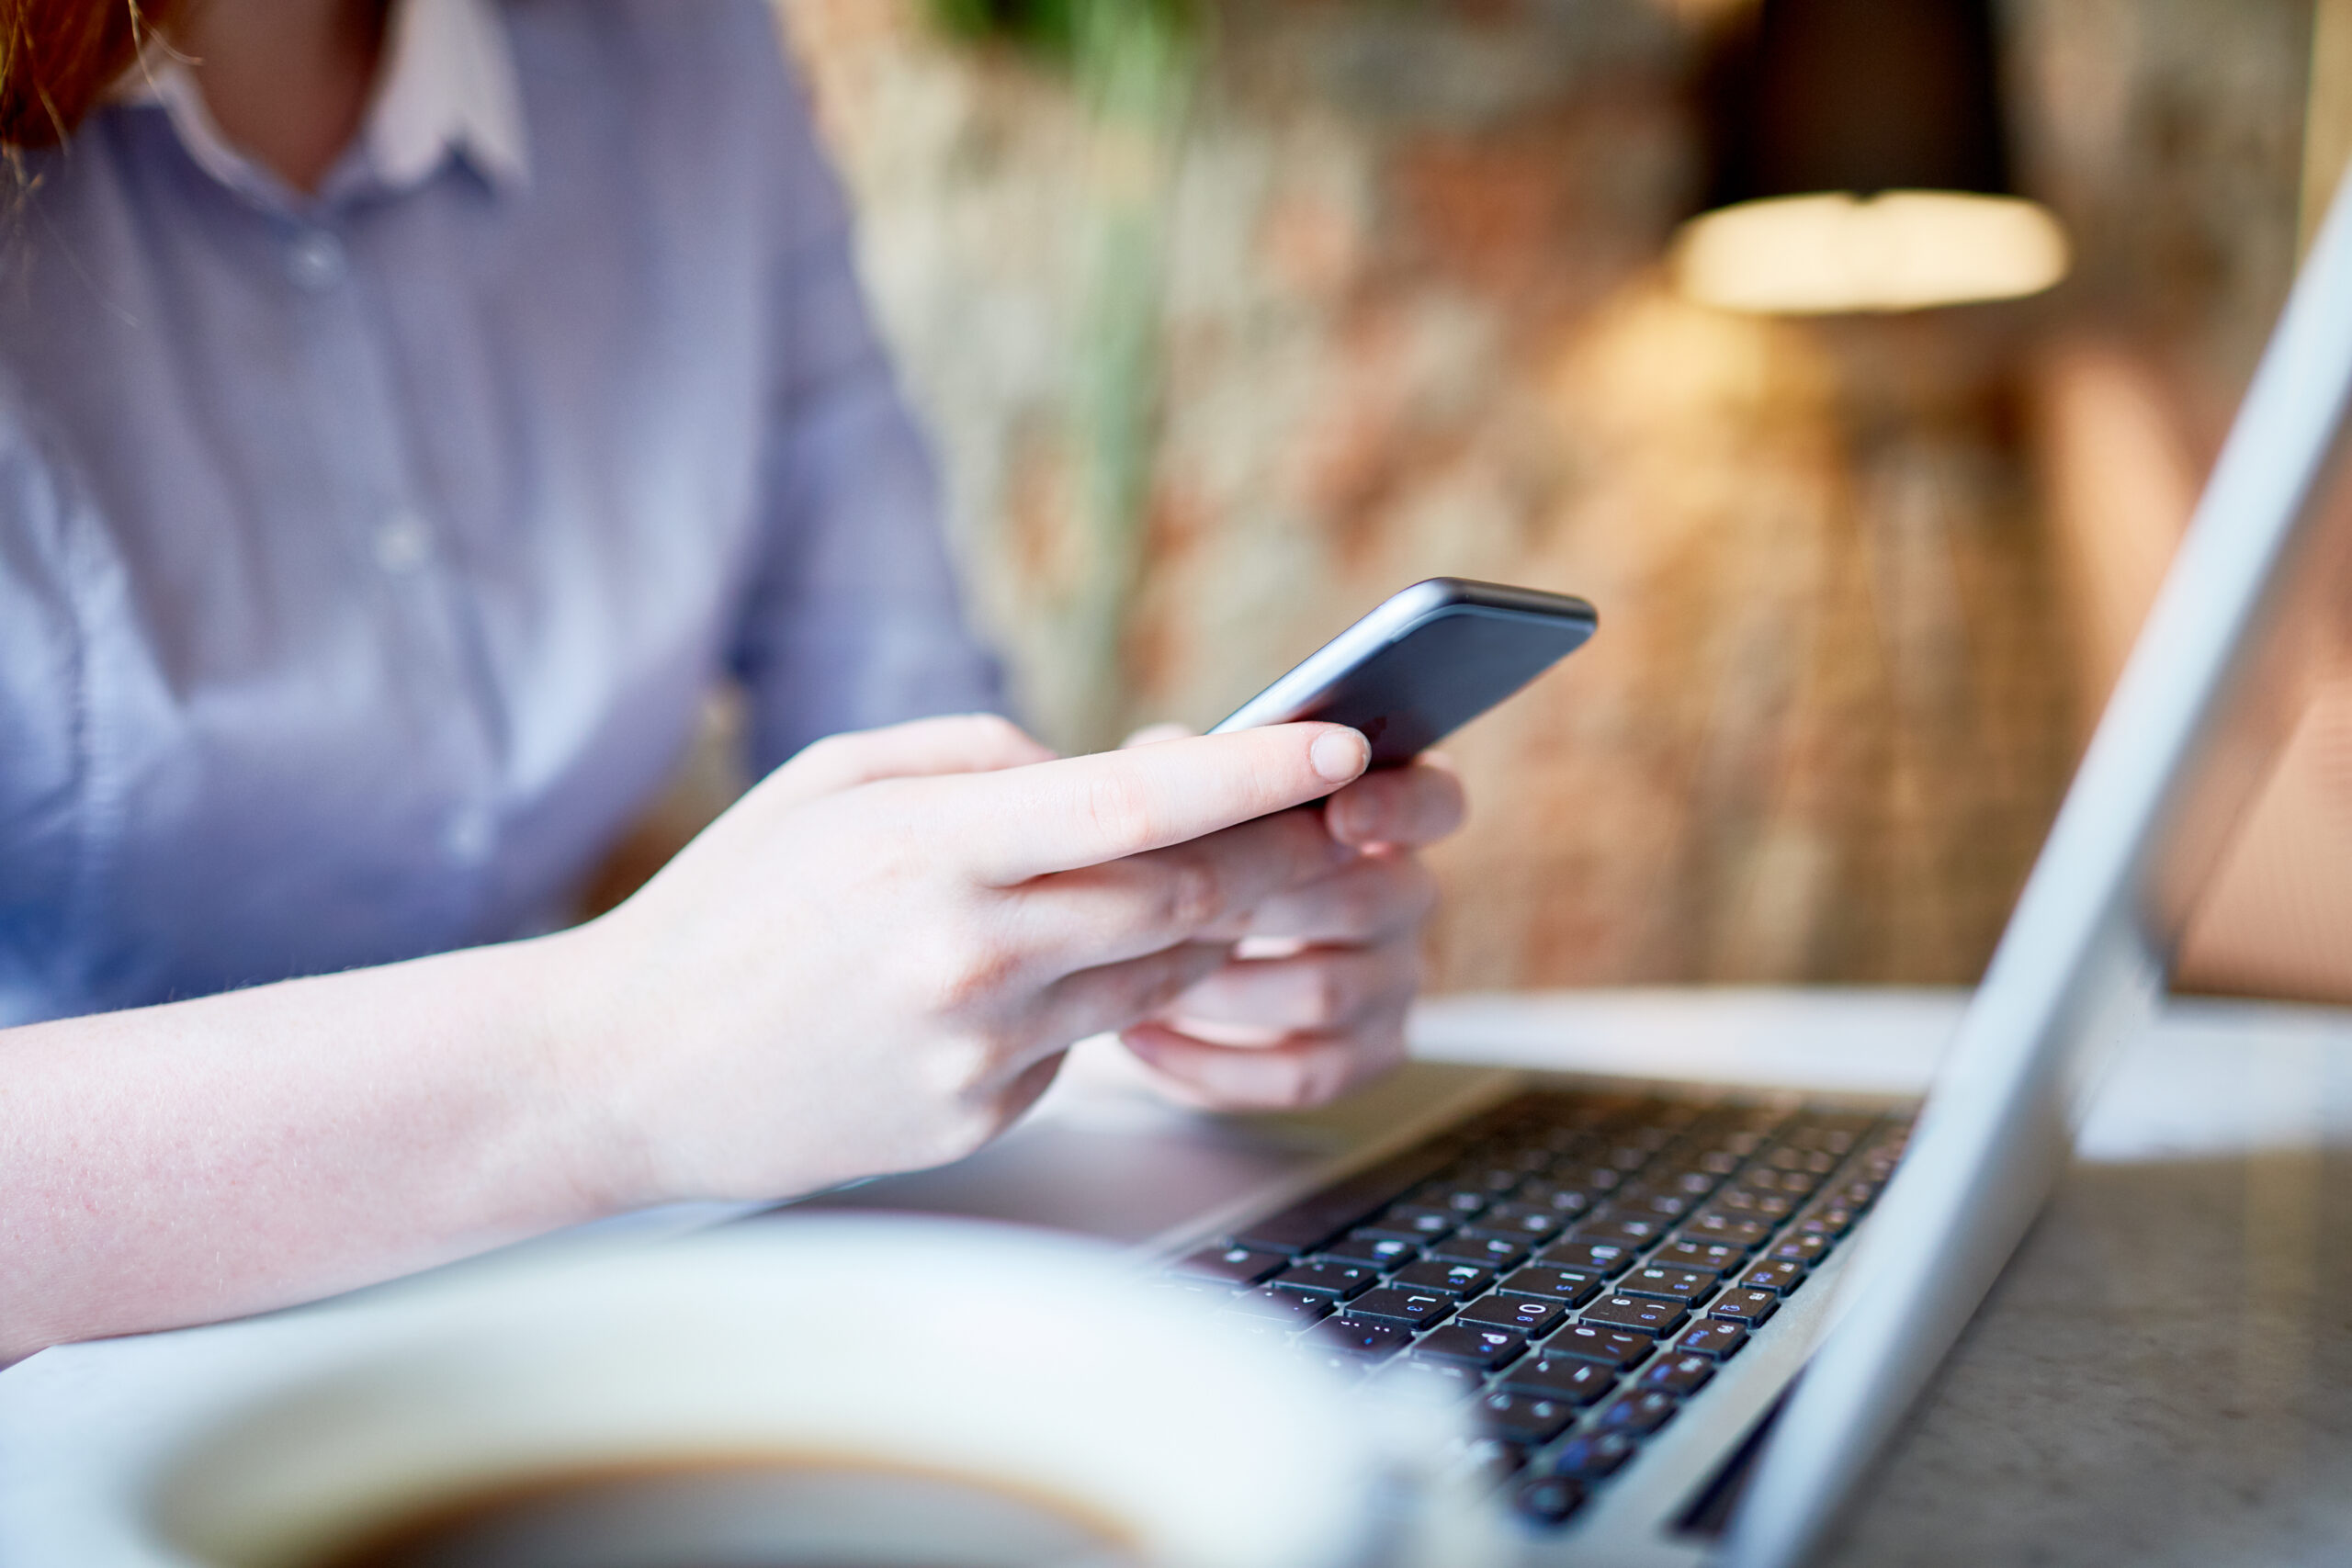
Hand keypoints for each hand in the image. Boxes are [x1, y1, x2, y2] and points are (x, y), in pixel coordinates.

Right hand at [547, 713, 1375, 1205]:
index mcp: (931, 849)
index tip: (1346, 744)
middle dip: (1267, 857)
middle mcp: (968, 955)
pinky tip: (1028, 977)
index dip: (1258, 775)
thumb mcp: (835, 783)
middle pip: (1185, 900)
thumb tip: (1102, 771)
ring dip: (1197, 927)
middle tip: (1317, 819)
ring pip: (1157, 976)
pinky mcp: (981, 1118)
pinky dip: (1094, 997)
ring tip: (1189, 883)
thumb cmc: (730, 907)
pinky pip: (1086, 1041)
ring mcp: (979, 1050)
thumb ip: (983, 758)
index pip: (1136, 805)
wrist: (629, 1069)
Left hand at [1113, 729, 1465, 1111]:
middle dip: (1257, 903)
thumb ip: (1184, 767)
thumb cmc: (1185, 852)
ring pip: (1326, 993)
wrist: (1162, 956)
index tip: (1339, 812)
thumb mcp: (1181, 794)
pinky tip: (1142, 1037)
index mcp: (1384, 813)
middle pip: (1366, 902)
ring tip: (1136, 974)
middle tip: (1170, 903)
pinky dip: (1212, 1062)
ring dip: (1219, 987)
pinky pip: (1303, 1074)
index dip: (1398, 806)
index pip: (1435, 801)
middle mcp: (1407, 897)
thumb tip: (1165, 759)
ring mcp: (1394, 982)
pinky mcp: (1364, 1055)